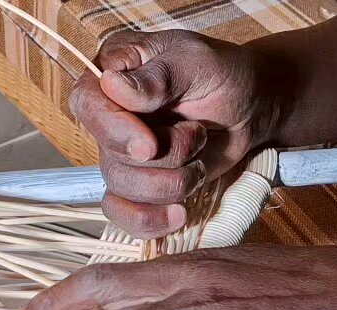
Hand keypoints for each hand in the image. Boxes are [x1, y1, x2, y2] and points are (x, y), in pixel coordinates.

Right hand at [71, 30, 285, 237]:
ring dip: (169, 184)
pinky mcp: (136, 183)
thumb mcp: (198, 62)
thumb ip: (157, 77)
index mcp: (112, 71)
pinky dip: (149, 220)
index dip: (114, 131)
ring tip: (198, 164)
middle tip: (197, 136)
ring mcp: (119, 152)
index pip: (88, 104)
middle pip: (109, 155)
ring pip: (121, 187)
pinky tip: (178, 214)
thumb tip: (112, 86)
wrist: (249, 107)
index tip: (150, 147)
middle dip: (163, 158)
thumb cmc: (223, 74)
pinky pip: (123, 213)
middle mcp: (109, 114)